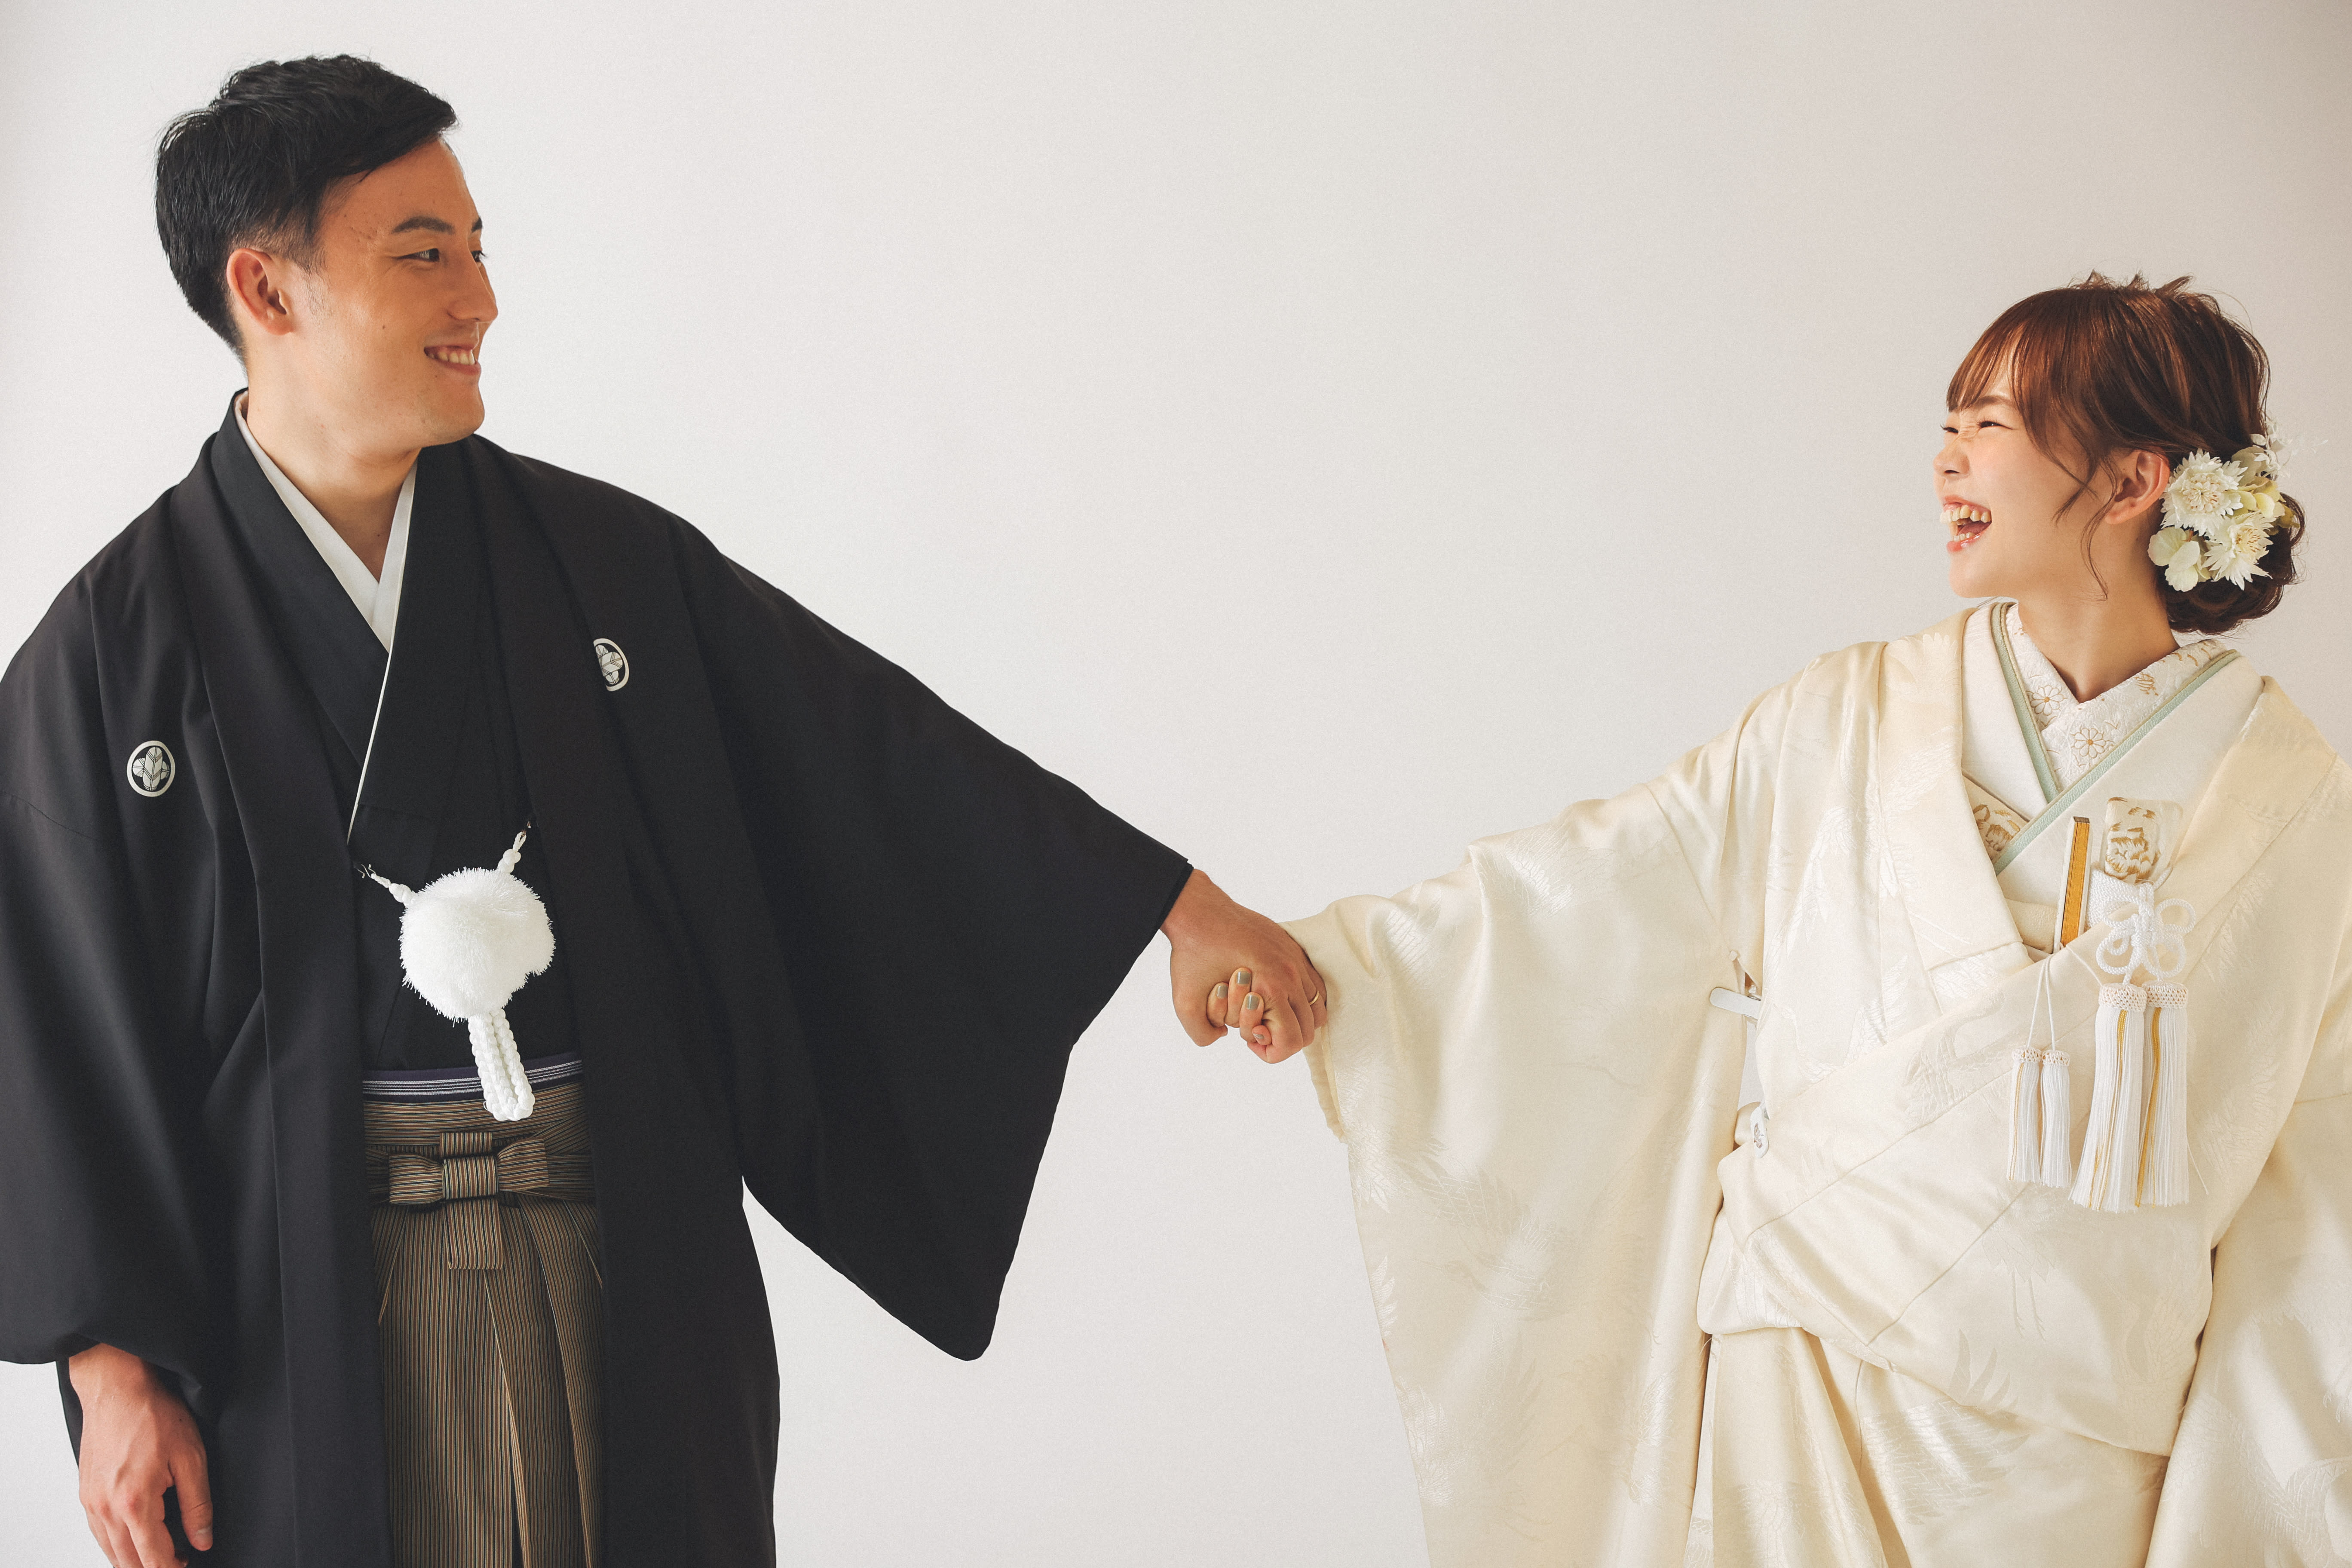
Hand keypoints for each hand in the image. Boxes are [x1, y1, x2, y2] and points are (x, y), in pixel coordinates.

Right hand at [69, 1343, 211, 1566]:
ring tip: (163, 1549)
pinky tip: (136, 1534)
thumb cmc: (153, 1415)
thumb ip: (198, 1505)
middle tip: (179, 1558)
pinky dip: (117, 1542)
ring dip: (134, 1558)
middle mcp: (105, 1509)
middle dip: (154, 1566)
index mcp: (134, 1503)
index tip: (186, 1563)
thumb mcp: (191, 1458)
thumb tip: (202, 1539)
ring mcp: (91, 1503)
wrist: (117, 1390)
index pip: (152, 1559)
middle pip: (128, 1562)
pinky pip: (99, 1533)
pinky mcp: (85, 1494)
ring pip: (110, 1551)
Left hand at [1160, 868, 1325, 1062]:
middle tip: (1256, 1029)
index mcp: (1270, 988)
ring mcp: (1295, 958)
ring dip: (1296, 1021)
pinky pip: (1314, 984)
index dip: (1270, 1052)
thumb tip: (1224, 1037)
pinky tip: (1276, 998)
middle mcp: (1290, 973)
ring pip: (1317, 1008)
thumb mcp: (1185, 1003)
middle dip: (1283, 1039)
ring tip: (1269, 1016)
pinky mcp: (1293, 947)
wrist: (1198, 911)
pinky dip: (1302, 1000)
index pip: (1291, 1041)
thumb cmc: (1192, 953)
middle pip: (1308, 1030)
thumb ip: (1202, 1034)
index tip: (1249, 1041)